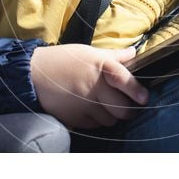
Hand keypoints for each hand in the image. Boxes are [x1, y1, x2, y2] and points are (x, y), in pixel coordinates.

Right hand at [30, 44, 148, 129]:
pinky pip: (95, 125)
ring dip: (113, 116)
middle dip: (129, 110)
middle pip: (122, 109)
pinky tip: (93, 110)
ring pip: (110, 120)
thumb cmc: (63, 60)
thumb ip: (114, 56)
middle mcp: (93, 87)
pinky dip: (98, 120)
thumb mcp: (89, 52)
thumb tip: (134, 52)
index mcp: (100, 67)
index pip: (123, 79)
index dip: (136, 90)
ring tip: (108, 106)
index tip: (144, 98)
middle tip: (130, 106)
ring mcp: (84, 105)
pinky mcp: (75, 118)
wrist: (33, 74)